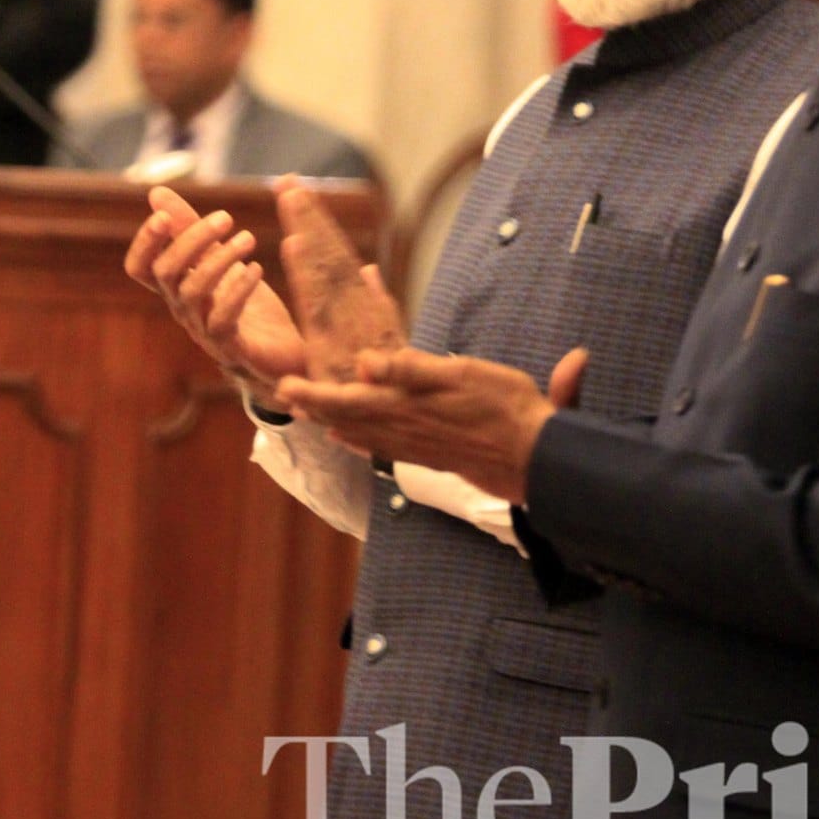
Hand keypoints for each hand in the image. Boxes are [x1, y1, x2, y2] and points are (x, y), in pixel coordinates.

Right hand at [123, 185, 304, 399]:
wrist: (286, 358)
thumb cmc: (250, 308)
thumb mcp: (221, 261)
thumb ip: (190, 229)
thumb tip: (156, 193)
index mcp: (178, 290)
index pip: (141, 269)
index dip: (145, 242)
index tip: (164, 215)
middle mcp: (185, 311)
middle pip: (167, 274)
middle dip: (191, 240)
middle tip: (226, 217)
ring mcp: (204, 332)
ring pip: (193, 293)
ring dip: (219, 260)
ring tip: (248, 238)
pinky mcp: (231, 348)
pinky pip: (222, 320)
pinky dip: (237, 291)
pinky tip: (256, 269)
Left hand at [277, 182, 405, 380]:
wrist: (425, 420)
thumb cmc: (411, 387)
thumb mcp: (392, 342)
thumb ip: (379, 304)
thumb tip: (369, 270)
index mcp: (368, 309)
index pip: (340, 260)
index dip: (319, 226)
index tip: (300, 195)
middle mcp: (361, 311)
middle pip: (331, 257)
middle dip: (309, 217)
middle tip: (288, 181)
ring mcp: (352, 327)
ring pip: (325, 271)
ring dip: (307, 231)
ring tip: (290, 199)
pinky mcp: (338, 348)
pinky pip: (318, 306)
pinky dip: (306, 274)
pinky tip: (291, 246)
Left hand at [277, 346, 561, 504]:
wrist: (532, 455)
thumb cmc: (502, 407)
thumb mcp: (461, 374)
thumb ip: (411, 370)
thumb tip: (363, 363)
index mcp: (405, 406)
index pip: (346, 399)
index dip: (314, 393)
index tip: (285, 385)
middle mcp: (402, 430)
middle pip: (347, 419)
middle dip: (316, 407)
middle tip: (288, 397)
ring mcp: (414, 446)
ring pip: (361, 435)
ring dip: (333, 423)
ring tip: (311, 416)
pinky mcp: (428, 455)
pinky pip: (382, 448)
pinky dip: (359, 442)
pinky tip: (351, 441)